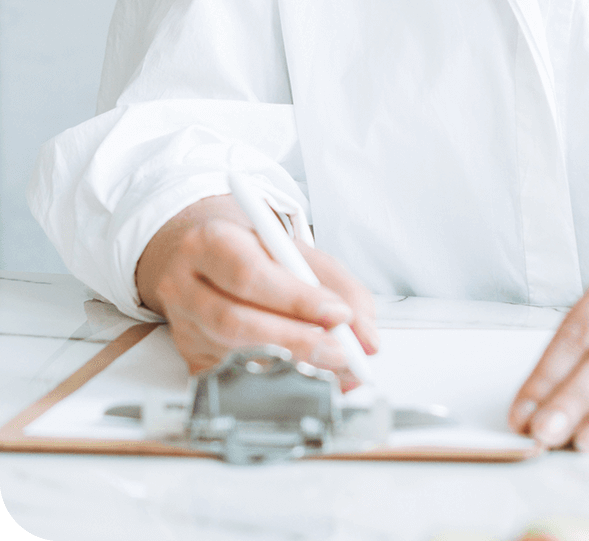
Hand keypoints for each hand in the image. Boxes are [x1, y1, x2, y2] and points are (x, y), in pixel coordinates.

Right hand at [134, 194, 378, 390]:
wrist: (199, 258)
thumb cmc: (252, 251)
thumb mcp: (296, 251)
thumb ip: (338, 286)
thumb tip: (367, 337)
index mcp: (209, 243)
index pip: (250, 275)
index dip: (296, 299)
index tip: (339, 315)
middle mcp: (185, 287)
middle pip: (236, 322)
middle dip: (297, 341)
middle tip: (343, 353)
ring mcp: (184, 328)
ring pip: (233, 356)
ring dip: (292, 365)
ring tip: (335, 366)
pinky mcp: (190, 360)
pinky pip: (233, 379)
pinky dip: (276, 382)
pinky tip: (307, 378)